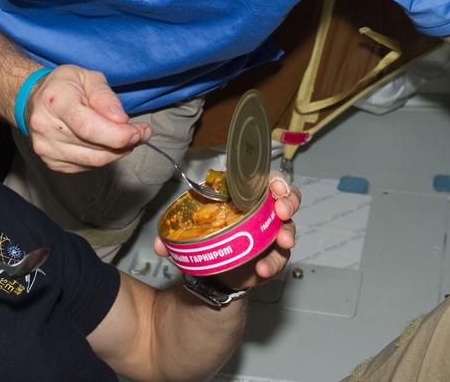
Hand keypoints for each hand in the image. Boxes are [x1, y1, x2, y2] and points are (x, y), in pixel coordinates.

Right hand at [25, 64, 151, 172]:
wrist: (35, 99)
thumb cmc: (65, 85)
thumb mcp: (88, 77)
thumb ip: (105, 96)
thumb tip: (120, 120)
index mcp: (55, 101)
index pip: (88, 127)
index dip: (116, 134)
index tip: (137, 132)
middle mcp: (45, 127)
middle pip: (93, 147)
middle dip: (124, 143)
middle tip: (141, 133)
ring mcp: (45, 148)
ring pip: (93, 161)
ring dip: (117, 152)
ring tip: (128, 138)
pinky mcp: (51, 162)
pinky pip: (86, 166)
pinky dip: (103, 157)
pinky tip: (107, 144)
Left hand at [153, 172, 300, 290]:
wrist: (214, 269)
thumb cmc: (209, 237)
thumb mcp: (190, 231)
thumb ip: (173, 237)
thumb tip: (160, 244)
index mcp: (245, 195)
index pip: (266, 180)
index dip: (276, 181)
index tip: (275, 188)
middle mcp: (263, 212)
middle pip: (287, 199)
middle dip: (289, 201)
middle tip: (282, 210)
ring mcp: (270, 235)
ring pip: (288, 228)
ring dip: (288, 233)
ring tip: (283, 240)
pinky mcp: (272, 257)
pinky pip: (279, 258)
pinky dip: (273, 263)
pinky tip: (263, 269)